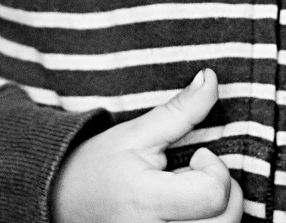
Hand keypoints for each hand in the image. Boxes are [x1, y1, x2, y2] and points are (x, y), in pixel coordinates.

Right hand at [51, 68, 242, 222]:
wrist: (60, 202)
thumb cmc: (99, 165)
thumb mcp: (137, 132)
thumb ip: (180, 109)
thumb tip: (210, 77)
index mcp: (147, 202)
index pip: (213, 194)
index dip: (215, 168)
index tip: (197, 156)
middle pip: (225, 221)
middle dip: (224, 190)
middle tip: (195, 175)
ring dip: (218, 211)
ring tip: (190, 194)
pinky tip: (188, 212)